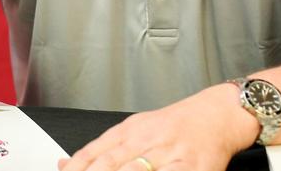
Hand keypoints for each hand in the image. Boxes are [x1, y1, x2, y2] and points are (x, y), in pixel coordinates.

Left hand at [59, 84, 258, 170]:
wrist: (216, 115)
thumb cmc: (173, 126)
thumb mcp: (134, 129)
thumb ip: (100, 149)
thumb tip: (64, 164)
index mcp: (129, 131)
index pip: (94, 152)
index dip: (77, 167)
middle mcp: (147, 140)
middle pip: (111, 163)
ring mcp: (169, 154)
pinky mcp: (192, 166)